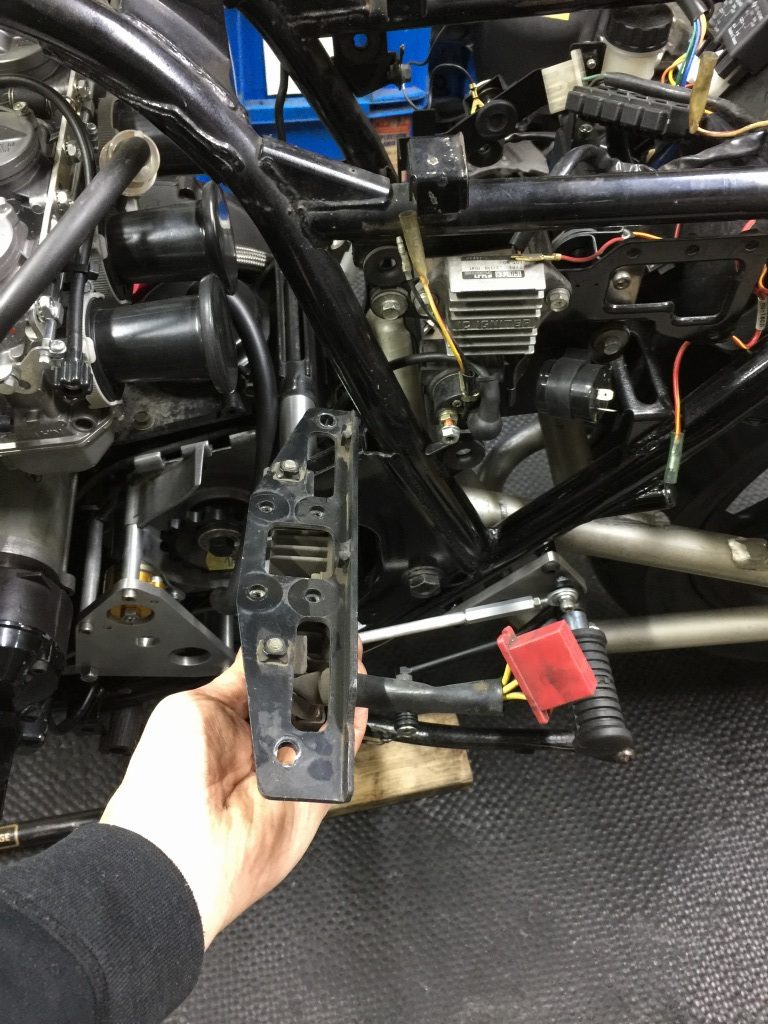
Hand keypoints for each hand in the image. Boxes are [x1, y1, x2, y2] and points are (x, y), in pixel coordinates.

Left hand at [102, 645, 367, 946]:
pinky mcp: (314, 797)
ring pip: (327, 726)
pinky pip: (341, 758)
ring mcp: (288, 772)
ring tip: (344, 667)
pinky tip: (352, 701)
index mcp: (226, 723)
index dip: (287, 661)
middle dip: (316, 675)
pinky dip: (352, 729)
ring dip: (338, 696)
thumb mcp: (189, 708)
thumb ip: (232, 679)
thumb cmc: (166, 786)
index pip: (269, 683)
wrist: (178, 849)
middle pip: (302, 701)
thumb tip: (259, 653)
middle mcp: (258, 747)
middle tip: (329, 650)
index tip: (304, 638)